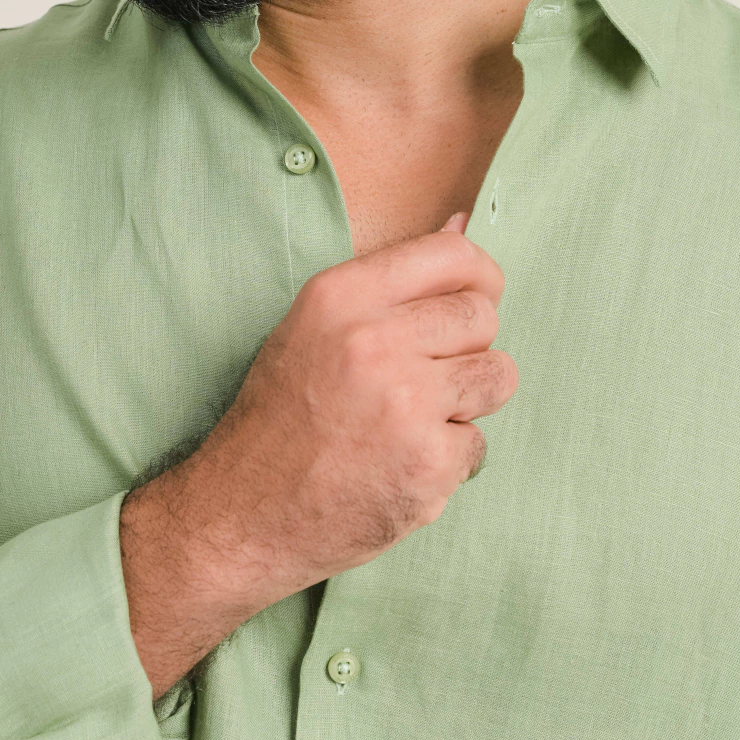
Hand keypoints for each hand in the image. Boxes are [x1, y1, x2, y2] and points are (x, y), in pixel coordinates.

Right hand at [120, 217, 517, 694]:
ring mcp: (405, 405)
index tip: (472, 301)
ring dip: (468, 402)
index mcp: (341, 297)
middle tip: (422, 380)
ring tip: (413, 421)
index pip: (454, 256)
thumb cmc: (277, 420)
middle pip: (483, 316)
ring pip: (498, 376)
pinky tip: (399, 467)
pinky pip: (478, 443)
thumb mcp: (313, 328)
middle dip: (467, 348)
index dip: (478, 279)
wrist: (242, 516)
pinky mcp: (428, 464)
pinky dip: (447, 461)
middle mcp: (373, 341)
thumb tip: (464, 224)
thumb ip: (389, 283)